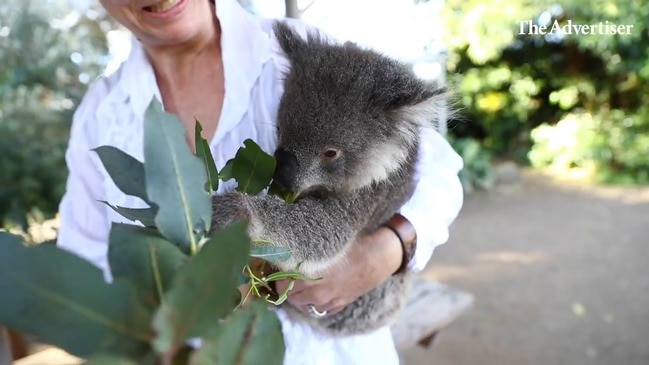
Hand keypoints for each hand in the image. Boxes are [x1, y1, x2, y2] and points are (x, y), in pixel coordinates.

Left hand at [274, 226, 402, 315]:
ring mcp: (328, 301)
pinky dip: (313, 302)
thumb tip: (280, 241)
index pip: (278, 281)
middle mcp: (315, 292)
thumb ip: (300, 245)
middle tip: (286, 271)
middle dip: (284, 284)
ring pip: (302, 304)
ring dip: (297, 294)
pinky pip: (318, 310)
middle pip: (288, 294)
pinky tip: (315, 291)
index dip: (275, 272)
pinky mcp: (340, 304)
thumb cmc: (352, 239)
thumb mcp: (322, 238)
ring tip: (299, 281)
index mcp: (308, 274)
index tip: (275, 263)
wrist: (381, 252)